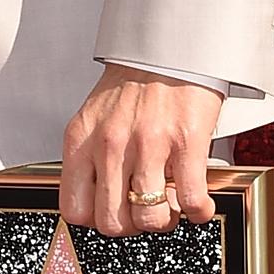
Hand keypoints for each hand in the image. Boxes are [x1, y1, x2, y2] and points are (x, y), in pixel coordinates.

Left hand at [60, 66, 223, 237]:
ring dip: (164, 220)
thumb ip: (91, 155)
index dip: (96, 220)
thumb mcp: (95, 117)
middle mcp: (111, 146)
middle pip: (112, 222)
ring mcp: (148, 146)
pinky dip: (198, 211)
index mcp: (82, 140)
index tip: (112, 213)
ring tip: (171, 205)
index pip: (74, 209)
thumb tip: (99, 196)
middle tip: (144, 211)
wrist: (168, 48)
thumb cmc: (134, 82)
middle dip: (131, 226)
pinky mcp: (185, 144)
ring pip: (149, 218)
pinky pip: (191, 199)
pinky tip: (198, 203)